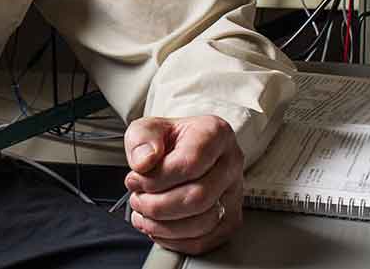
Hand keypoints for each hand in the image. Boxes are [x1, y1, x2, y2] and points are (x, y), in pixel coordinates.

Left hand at [122, 115, 244, 254]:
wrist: (183, 152)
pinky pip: (204, 241)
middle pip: (198, 197)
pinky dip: (174, 241)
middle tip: (137, 199)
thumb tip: (143, 162)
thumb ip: (141, 139)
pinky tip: (157, 228)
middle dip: (157, 205)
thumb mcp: (147, 127)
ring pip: (202, 224)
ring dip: (164, 226)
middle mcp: (231, 164)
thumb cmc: (168, 141)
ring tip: (144, 214)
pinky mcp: (229, 219)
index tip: (134, 179)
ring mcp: (234, 194)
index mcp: (216, 134)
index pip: (191, 163)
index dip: (157, 178)